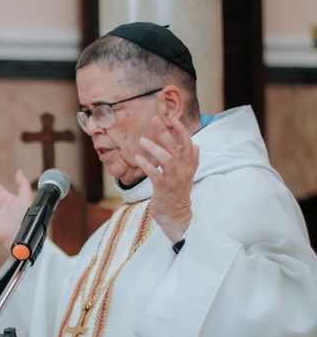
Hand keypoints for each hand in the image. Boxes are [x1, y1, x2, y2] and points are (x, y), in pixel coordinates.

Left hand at [135, 115, 198, 242]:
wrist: (177, 217)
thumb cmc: (178, 196)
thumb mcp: (187, 176)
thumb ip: (191, 161)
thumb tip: (197, 146)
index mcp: (188, 166)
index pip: (187, 143)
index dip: (180, 130)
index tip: (171, 118)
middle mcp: (183, 171)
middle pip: (176, 147)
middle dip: (165, 132)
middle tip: (154, 120)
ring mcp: (174, 180)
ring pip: (167, 158)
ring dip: (154, 147)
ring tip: (142, 140)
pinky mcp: (164, 189)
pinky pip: (156, 174)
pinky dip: (147, 165)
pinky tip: (138, 158)